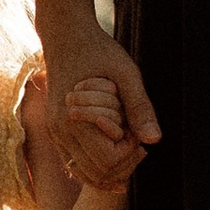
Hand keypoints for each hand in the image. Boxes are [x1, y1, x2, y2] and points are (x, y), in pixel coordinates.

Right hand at [40, 15, 160, 189]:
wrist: (66, 37)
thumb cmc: (99, 51)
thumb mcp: (127, 74)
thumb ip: (140, 108)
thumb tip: (154, 141)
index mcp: (75, 117)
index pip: (108, 159)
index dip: (130, 151)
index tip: (138, 131)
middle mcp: (60, 130)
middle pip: (97, 172)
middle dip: (123, 162)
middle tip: (138, 142)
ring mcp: (55, 132)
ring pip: (85, 173)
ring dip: (110, 167)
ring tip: (128, 146)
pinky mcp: (56, 131)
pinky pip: (74, 163)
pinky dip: (95, 167)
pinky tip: (116, 157)